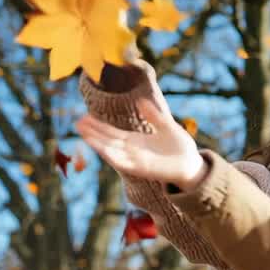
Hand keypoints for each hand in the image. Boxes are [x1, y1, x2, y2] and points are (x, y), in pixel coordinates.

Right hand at [75, 96, 206, 189]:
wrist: (193, 165)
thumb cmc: (181, 148)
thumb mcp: (167, 126)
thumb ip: (154, 115)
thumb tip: (142, 100)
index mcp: (136, 141)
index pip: (112, 132)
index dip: (99, 125)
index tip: (85, 116)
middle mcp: (132, 151)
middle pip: (107, 140)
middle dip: (93, 132)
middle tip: (77, 122)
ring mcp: (135, 160)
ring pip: (111, 151)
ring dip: (97, 142)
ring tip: (83, 133)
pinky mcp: (142, 169)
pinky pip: (123, 163)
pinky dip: (112, 156)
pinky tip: (102, 149)